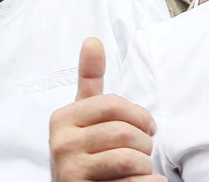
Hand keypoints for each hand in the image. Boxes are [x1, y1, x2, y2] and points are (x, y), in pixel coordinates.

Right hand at [49, 37, 166, 180]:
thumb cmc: (84, 151)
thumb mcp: (82, 115)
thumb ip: (89, 79)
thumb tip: (93, 40)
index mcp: (62, 118)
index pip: (112, 105)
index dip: (139, 116)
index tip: (146, 126)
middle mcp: (62, 144)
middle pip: (125, 133)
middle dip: (144, 143)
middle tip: (141, 150)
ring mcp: (72, 172)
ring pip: (132, 160)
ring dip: (146, 166)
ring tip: (137, 168)